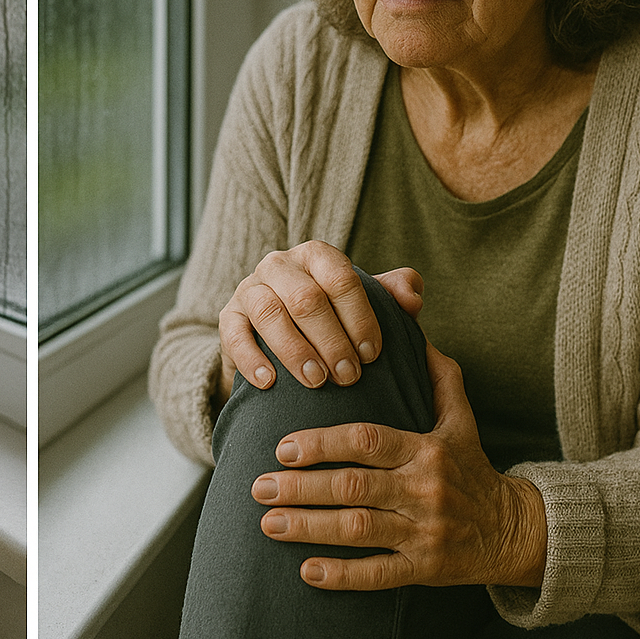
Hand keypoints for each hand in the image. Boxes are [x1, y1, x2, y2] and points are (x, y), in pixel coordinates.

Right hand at [218, 241, 422, 399]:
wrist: (278, 338)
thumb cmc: (331, 320)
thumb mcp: (362, 305)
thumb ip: (391, 296)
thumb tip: (411, 296)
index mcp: (316, 255)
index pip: (340, 278)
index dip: (359, 317)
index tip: (372, 354)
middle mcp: (280, 264)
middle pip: (305, 297)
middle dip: (331, 341)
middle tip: (349, 377)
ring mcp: (250, 288)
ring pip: (269, 313)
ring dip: (296, 350)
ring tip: (317, 382)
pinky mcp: (228, 317)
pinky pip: (234, 333)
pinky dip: (251, 359)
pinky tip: (270, 382)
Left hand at [250, 342, 546, 588]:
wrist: (515, 530)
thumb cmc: (472, 468)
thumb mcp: (461, 419)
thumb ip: (438, 376)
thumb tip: (415, 330)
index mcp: (426, 450)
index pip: (367, 441)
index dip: (322, 442)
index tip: (282, 446)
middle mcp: (424, 490)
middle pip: (354, 487)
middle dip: (301, 487)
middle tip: (258, 486)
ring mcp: (425, 532)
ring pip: (359, 530)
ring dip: (309, 527)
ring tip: (267, 523)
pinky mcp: (425, 569)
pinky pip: (379, 574)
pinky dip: (342, 575)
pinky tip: (306, 571)